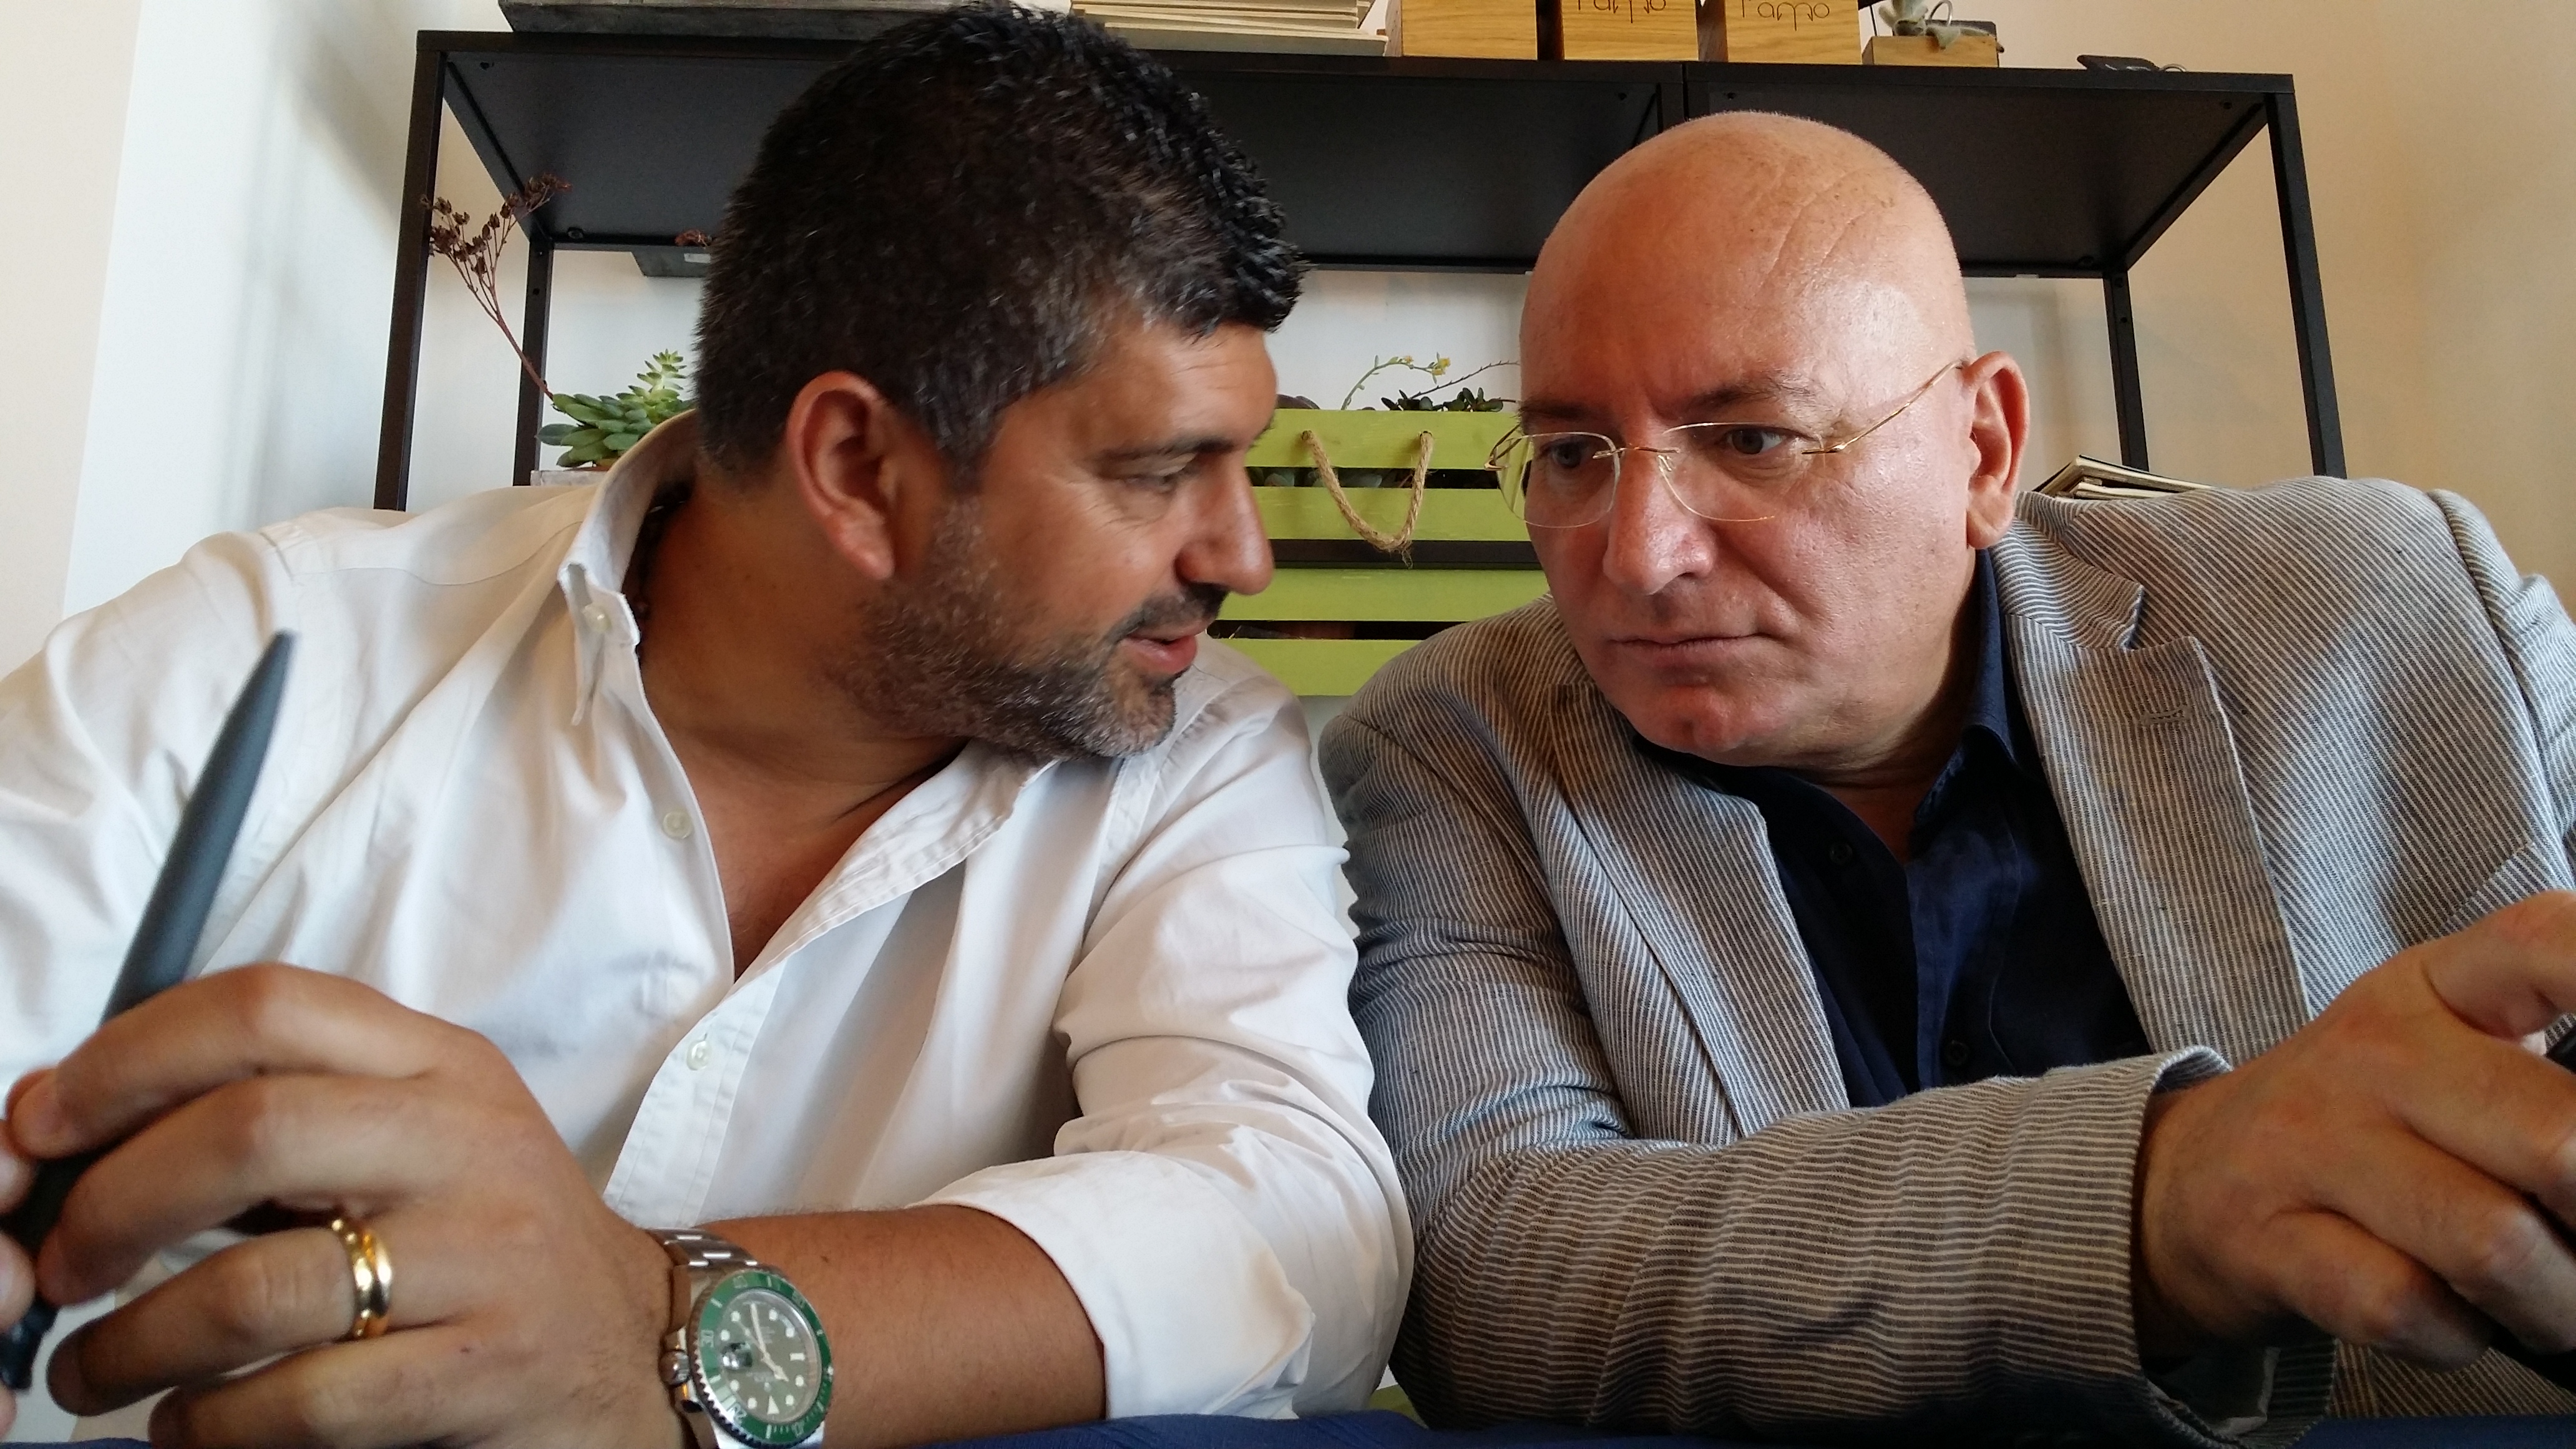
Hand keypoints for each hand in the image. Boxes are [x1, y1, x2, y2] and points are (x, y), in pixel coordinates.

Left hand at [6, 964, 678, 1447]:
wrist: (637, 1346)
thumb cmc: (487, 1239)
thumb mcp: (419, 1135)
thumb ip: (286, 1109)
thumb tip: (73, 1127)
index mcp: (440, 1064)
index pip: (268, 1008)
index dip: (129, 1058)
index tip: (43, 1127)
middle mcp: (468, 1142)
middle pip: (249, 1133)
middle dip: (113, 1204)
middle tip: (58, 1268)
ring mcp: (485, 1256)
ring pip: (259, 1286)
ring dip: (135, 1342)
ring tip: (90, 1372)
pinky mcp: (486, 1369)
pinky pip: (307, 1399)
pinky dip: (212, 1424)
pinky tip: (186, 1427)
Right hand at [2135, 891, 2575, 1367]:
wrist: (2182, 1181)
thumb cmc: (2360, 1122)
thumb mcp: (2450, 1054)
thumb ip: (2552, 1079)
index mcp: (2438, 989)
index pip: (2551, 945)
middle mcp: (2376, 1053)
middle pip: (2562, 1139)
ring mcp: (2314, 1145)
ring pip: (2496, 1244)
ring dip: (2556, 1306)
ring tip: (2546, 1305)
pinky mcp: (2274, 1242)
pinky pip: (2408, 1308)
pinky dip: (2457, 1337)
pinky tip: (2448, 1316)